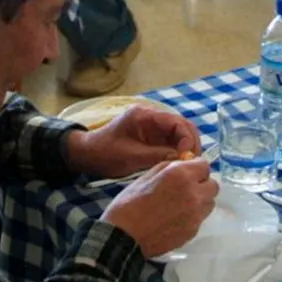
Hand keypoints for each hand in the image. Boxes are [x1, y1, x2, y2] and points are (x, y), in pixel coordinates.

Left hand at [66, 107, 202, 178]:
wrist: (88, 155)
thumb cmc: (106, 153)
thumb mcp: (131, 156)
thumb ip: (157, 155)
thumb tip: (182, 160)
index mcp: (145, 116)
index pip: (176, 121)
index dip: (187, 138)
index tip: (188, 156)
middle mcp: (152, 118)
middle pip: (182, 126)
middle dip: (190, 143)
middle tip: (193, 163)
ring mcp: (153, 127)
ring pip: (179, 135)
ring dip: (186, 149)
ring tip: (188, 166)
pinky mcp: (152, 138)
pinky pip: (171, 142)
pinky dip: (178, 152)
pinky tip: (180, 165)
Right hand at [100, 158, 218, 257]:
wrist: (124, 237)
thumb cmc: (129, 203)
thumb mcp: (146, 176)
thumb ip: (169, 167)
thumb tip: (183, 164)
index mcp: (181, 175)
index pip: (205, 165)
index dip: (195, 168)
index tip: (187, 172)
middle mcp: (194, 193)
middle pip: (213, 185)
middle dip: (202, 184)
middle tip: (186, 188)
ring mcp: (196, 214)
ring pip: (209, 202)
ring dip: (200, 200)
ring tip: (182, 204)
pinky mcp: (193, 231)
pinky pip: (200, 218)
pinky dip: (193, 215)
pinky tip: (176, 218)